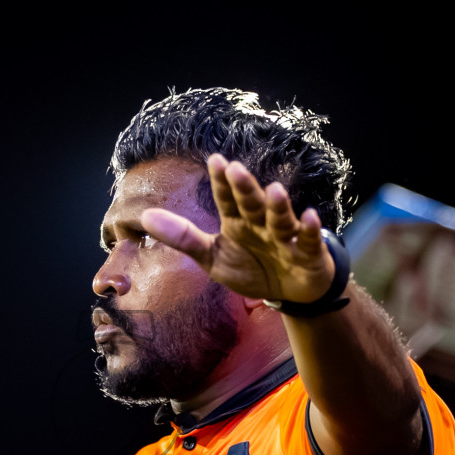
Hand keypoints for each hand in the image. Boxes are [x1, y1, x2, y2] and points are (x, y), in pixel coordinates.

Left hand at [139, 153, 335, 303]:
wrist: (289, 294)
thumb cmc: (251, 269)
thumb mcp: (212, 257)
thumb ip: (183, 238)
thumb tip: (144, 217)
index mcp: (237, 222)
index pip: (227, 200)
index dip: (222, 183)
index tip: (215, 160)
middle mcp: (261, 224)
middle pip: (252, 204)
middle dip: (244, 189)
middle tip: (235, 169)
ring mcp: (286, 238)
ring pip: (280, 219)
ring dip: (278, 206)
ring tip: (273, 190)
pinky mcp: (309, 254)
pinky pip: (309, 241)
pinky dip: (310, 231)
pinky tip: (309, 217)